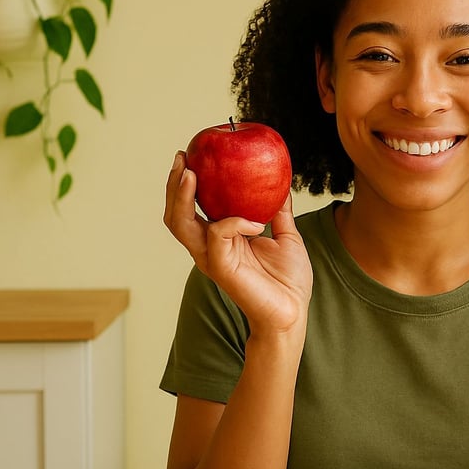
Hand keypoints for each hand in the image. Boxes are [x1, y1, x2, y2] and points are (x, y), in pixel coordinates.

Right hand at [164, 151, 312, 337]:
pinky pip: (219, 233)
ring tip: (191, 173)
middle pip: (176, 214)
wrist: (293, 312)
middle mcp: (209, 248)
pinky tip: (256, 222)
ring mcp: (212, 258)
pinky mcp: (222, 268)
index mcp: (219, 239)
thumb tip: (281, 183)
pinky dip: (235, 221)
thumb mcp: (287, 236)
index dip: (186, 184)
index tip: (192, 156)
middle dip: (174, 185)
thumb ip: (279, 211)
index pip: (192, 208)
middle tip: (183, 158)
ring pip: (181, 223)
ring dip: (182, 196)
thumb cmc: (289, 280)